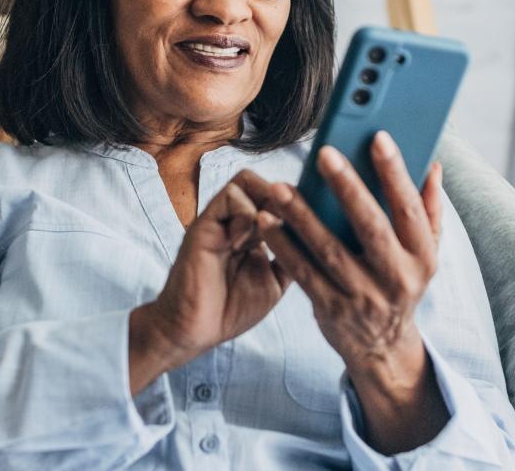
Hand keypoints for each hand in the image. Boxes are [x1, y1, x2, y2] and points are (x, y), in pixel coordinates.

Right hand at [128, 170, 291, 391]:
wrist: (195, 332)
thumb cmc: (230, 310)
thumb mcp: (274, 282)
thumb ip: (292, 258)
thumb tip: (320, 238)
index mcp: (252, 232)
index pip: (277, 199)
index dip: (297, 203)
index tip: (313, 220)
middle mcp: (235, 221)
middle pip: (264, 183)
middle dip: (285, 198)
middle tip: (294, 223)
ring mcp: (219, 221)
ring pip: (246, 181)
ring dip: (266, 202)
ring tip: (271, 230)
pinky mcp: (203, 226)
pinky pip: (229, 197)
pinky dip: (246, 213)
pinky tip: (246, 243)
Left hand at [256, 131, 448, 452]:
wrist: (383, 348)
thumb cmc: (401, 285)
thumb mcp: (425, 254)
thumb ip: (429, 210)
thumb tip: (433, 166)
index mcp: (422, 257)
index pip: (409, 209)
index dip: (395, 173)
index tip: (378, 137)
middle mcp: (396, 278)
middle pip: (371, 227)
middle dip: (348, 188)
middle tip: (323, 153)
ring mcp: (363, 297)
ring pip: (329, 250)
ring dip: (302, 217)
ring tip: (279, 188)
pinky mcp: (331, 309)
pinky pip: (303, 273)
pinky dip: (283, 246)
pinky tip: (267, 222)